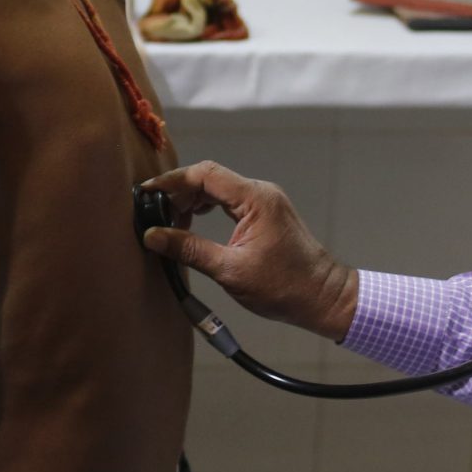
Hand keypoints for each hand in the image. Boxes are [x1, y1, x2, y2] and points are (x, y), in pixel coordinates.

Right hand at [140, 161, 359, 340]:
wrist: (323, 297)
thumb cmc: (283, 287)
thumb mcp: (230, 271)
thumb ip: (189, 250)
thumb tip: (153, 236)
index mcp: (254, 199)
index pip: (205, 174)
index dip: (172, 181)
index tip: (147, 193)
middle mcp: (260, 192)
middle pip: (209, 178)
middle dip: (178, 193)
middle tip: (155, 215)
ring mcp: (264, 202)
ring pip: (217, 189)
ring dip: (191, 202)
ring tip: (170, 224)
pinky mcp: (265, 214)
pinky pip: (228, 201)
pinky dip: (206, 209)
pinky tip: (192, 226)